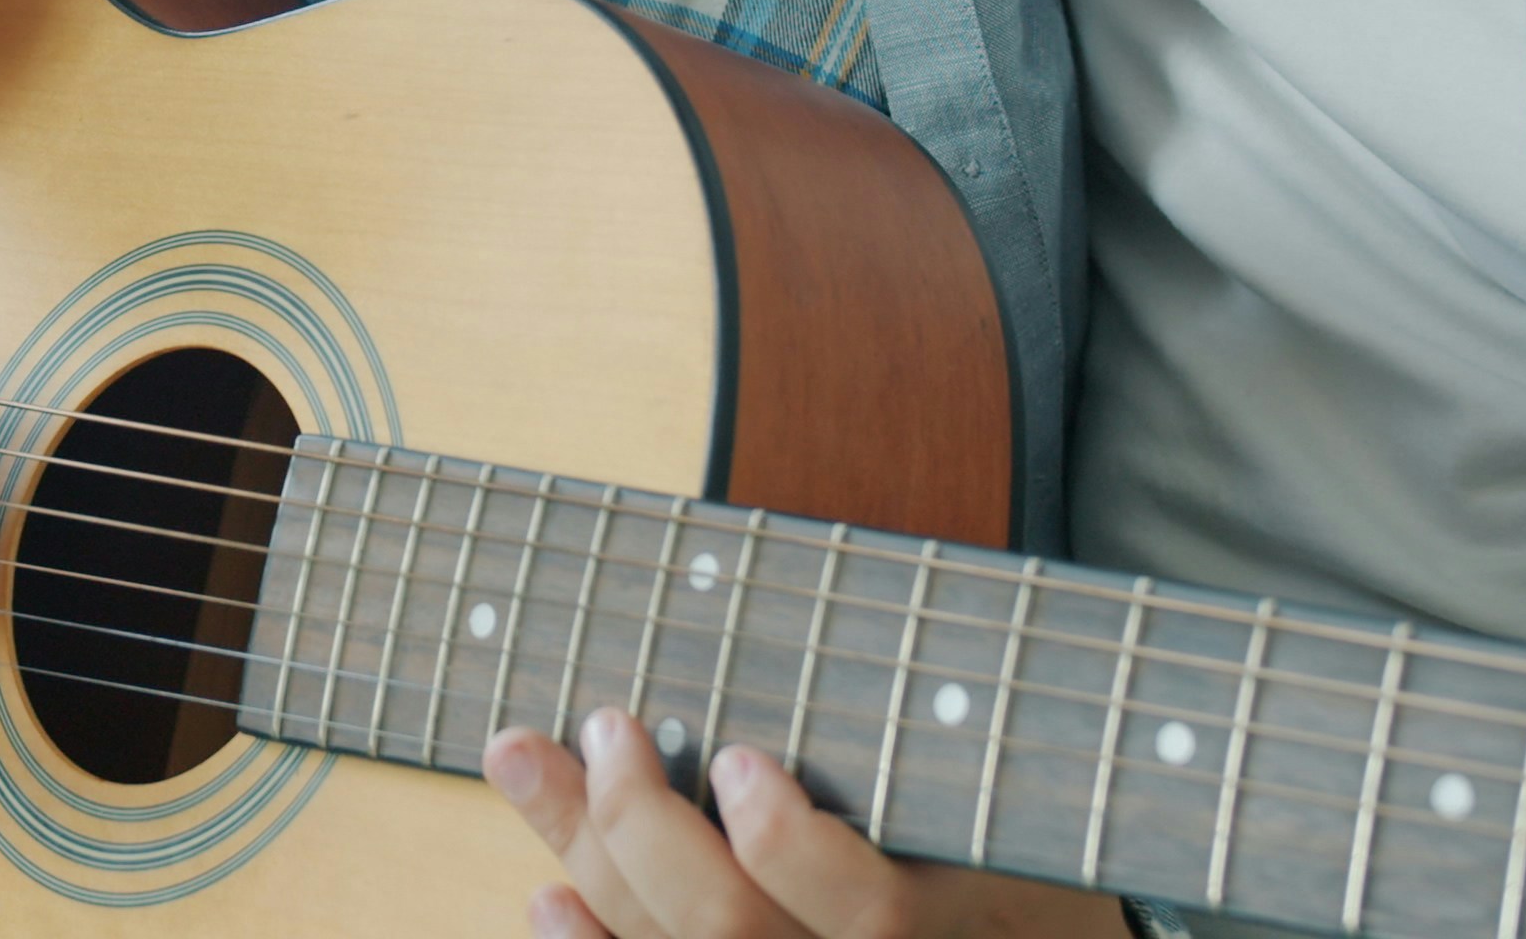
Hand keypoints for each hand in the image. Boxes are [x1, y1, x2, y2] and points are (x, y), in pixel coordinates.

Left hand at [488, 710, 1126, 938]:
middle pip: (732, 929)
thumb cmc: (998, 864)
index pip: (870, 912)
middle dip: (644, 825)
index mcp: (940, 923)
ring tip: (527, 759)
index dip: (793, 846)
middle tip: (608, 727)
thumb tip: (853, 618)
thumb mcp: (988, 802)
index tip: (741, 759)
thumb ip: (916, 741)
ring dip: (586, 854)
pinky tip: (548, 894)